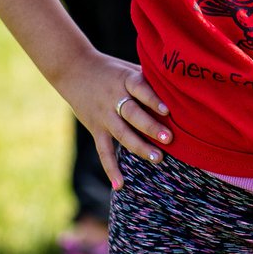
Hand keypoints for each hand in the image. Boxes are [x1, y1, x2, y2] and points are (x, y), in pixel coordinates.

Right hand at [58, 52, 171, 189]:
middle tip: (169, 138)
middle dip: (150, 127)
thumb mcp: (128, 68)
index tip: (168, 110)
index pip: (139, 89)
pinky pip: (103, 151)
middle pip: (132, 114)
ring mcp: (103, 115)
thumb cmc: (111, 69)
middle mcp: (113, 98)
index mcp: (124, 79)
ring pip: (121, 133)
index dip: (153, 99)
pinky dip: (111, 168)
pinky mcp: (95, 128)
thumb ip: (148, 78)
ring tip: (158, 158)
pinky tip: (120, 185)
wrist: (74, 69)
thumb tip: (178, 87)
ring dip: (139, 147)